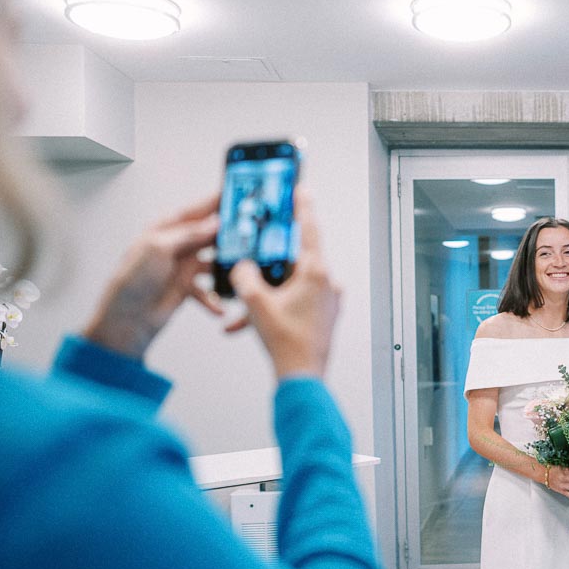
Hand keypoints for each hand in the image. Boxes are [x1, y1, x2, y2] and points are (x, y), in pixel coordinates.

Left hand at [82, 195, 223, 358]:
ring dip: (225, 266)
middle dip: (228, 233)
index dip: (215, 202)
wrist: (125, 319)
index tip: (235, 194)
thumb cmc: (130, 282)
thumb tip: (213, 223)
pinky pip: (209, 289)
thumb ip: (189, 235)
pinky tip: (220, 303)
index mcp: (165, 230)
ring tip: (239, 268)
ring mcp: (183, 266)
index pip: (196, 211)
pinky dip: (215, 297)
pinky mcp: (187, 286)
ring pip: (214, 260)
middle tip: (250, 231)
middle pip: (209, 234)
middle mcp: (176, 245)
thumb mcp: (158, 249)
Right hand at [228, 188, 340, 378]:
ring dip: (263, 297)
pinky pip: (293, 304)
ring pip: (288, 287)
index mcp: (316, 272)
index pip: (308, 229)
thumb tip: (243, 268)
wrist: (301, 379)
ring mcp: (327, 301)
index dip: (302, 207)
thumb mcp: (256, 303)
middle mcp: (326, 283)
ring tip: (242, 313)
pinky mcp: (322, 316)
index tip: (300, 189)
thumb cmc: (287, 343)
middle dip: (264, 269)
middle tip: (248, 266)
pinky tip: (247, 325)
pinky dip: (272, 310)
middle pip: (291, 262)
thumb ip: (245, 276)